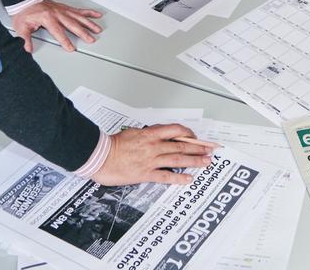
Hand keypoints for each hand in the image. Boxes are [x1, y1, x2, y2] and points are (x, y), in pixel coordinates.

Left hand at [12, 0, 102, 52]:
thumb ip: (25, 39)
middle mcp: (57, 13)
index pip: (58, 32)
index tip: (71, 48)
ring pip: (79, 17)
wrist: (27, 0)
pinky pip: (79, 10)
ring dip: (89, 24)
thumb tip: (27, 49)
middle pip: (73, 24)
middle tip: (91, 39)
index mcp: (47, 18)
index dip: (65, 41)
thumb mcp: (22, 27)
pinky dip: (88, 13)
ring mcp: (63, 10)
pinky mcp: (65, 8)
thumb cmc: (25, 12)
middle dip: (83, 33)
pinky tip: (96, 15)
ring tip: (97, 30)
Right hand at [92, 124, 216, 185]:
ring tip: (205, 163)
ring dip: (194, 161)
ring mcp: (151, 160)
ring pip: (178, 159)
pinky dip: (178, 178)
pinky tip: (188, 180)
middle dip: (198, 148)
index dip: (189, 134)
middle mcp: (154, 146)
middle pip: (182, 145)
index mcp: (150, 134)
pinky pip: (166, 177)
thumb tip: (158, 136)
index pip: (176, 130)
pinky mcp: (145, 174)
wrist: (99, 156)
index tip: (197, 137)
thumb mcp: (133, 133)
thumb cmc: (112, 144)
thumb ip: (147, 135)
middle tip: (210, 150)